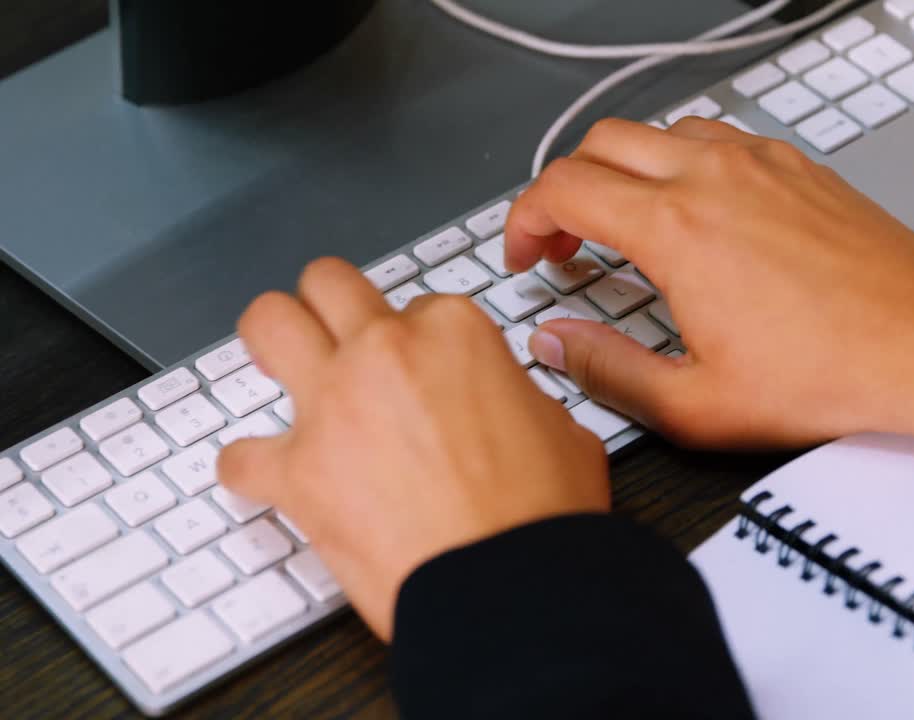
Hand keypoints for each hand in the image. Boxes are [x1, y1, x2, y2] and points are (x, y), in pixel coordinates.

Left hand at [217, 259, 609, 641]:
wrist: (509, 584)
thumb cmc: (541, 513)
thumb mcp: (562, 428)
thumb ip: (516, 398)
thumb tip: (504, 409)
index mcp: (454, 332)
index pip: (420, 305)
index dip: (423, 340)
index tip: (425, 368)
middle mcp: (384, 352)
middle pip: (329, 284)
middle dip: (330, 305)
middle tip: (336, 332)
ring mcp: (332, 405)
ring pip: (267, 324)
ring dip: (271, 342)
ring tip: (279, 365)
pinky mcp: (297, 472)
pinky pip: (240, 455)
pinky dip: (250, 467)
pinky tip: (266, 477)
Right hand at [505, 117, 913, 446]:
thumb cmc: (830, 373)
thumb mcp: (697, 404)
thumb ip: (607, 371)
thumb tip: (557, 346)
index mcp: (677, 229)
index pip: (564, 188)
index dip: (525, 219)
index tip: (527, 253)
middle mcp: (714, 178)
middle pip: (601, 143)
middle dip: (564, 188)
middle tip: (563, 240)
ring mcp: (760, 162)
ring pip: (659, 130)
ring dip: (622, 169)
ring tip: (623, 222)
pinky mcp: (797, 165)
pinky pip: (716, 136)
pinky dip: (681, 161)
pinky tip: (694, 209)